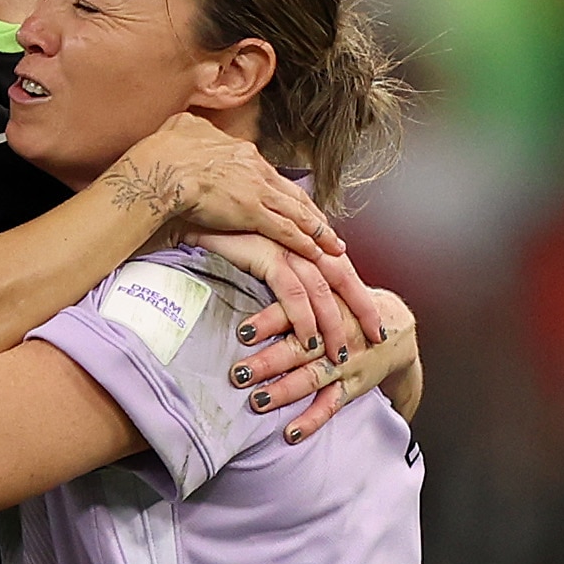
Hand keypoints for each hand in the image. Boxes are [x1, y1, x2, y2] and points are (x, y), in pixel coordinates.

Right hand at [102, 115, 343, 274]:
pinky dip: (304, 242)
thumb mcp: (181, 128)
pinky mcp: (252, 211)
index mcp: (241, 152)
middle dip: (313, 214)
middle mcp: (256, 168)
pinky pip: (286, 229)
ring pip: (297, 212)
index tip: (297, 205)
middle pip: (293, 194)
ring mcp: (256, 190)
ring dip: (319, 231)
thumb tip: (187, 126)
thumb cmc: (163, 151)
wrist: (161, 167)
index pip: (272, 176)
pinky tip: (317, 252)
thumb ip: (192, 131)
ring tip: (334, 246)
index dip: (287, 193)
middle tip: (328, 229)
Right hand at [204, 224, 388, 372]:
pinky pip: (292, 290)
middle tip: (377, 336)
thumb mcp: (253, 251)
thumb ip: (275, 267)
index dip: (358, 294)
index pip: (339, 267)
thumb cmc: (216, 232)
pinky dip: (303, 317)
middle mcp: (298, 238)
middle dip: (362, 307)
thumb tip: (289, 295)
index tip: (372, 320)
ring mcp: (283, 243)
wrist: (185, 210)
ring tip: (340, 353)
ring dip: (332, 324)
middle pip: (341, 275)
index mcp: (300, 237)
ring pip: (321, 288)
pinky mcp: (264, 252)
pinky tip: (309, 340)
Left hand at [239, 284, 421, 438]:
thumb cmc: (345, 304)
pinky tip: (290, 433)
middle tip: (238, 373)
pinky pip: (331, 406)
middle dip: (267, 363)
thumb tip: (241, 262)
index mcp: (324, 305)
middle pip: (298, 348)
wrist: (393, 328)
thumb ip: (290, 278)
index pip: (294, 311)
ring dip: (284, 392)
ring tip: (258, 402)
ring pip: (311, 378)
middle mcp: (334, 334)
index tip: (243, 333)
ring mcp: (344, 363)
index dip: (269, 322)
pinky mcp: (351, 386)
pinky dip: (311, 421)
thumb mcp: (326, 283)